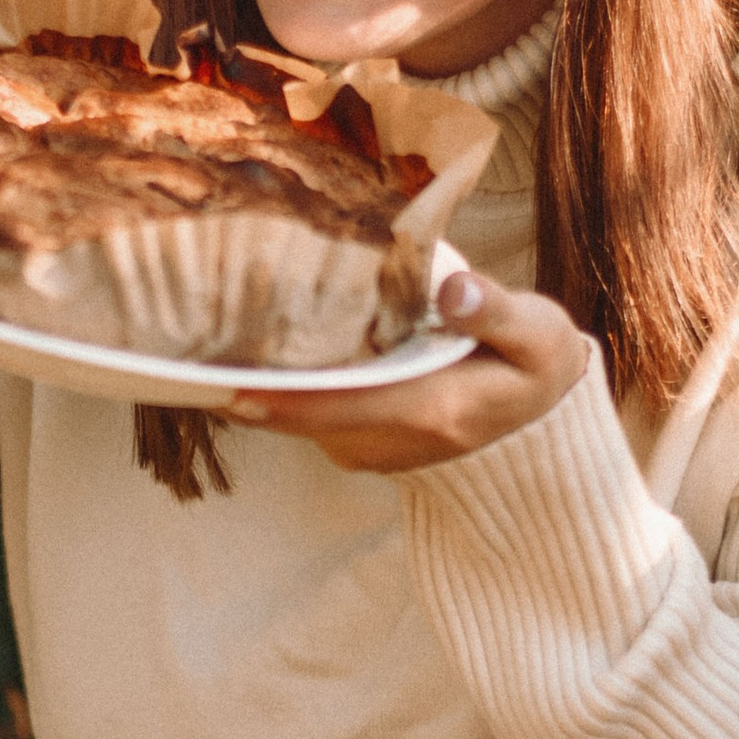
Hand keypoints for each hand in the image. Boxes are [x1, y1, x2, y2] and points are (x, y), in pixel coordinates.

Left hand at [226, 271, 589, 472]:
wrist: (542, 422)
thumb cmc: (536, 367)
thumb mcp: (539, 334)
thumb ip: (495, 310)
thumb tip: (453, 288)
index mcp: (431, 411)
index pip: (335, 407)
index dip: (275, 395)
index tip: (219, 375)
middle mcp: (391, 441)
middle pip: (300, 415)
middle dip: (250, 382)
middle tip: (197, 335)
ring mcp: (372, 450)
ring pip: (298, 418)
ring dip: (263, 383)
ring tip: (220, 331)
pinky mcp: (362, 445)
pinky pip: (309, 416)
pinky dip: (284, 388)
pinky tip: (262, 346)